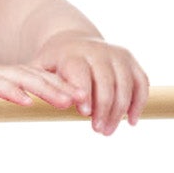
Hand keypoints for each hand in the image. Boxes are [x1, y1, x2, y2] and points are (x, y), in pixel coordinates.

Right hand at [0, 48, 80, 107]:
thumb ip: (2, 102)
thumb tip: (23, 115)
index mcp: (7, 76)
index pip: (42, 80)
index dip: (64, 87)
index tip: (85, 98)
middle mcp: (2, 73)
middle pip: (40, 78)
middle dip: (65, 88)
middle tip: (87, 99)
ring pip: (24, 80)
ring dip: (47, 91)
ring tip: (67, 101)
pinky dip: (12, 93)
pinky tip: (27, 102)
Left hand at [28, 32, 148, 134]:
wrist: (72, 41)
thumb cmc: (54, 65)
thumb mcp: (39, 70)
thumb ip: (38, 86)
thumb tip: (31, 105)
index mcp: (74, 55)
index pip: (82, 73)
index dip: (85, 92)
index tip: (84, 114)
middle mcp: (98, 52)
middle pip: (106, 82)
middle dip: (104, 109)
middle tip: (98, 131)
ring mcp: (117, 55)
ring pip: (126, 84)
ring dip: (120, 111)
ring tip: (109, 131)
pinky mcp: (130, 61)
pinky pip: (142, 82)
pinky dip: (139, 102)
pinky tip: (131, 121)